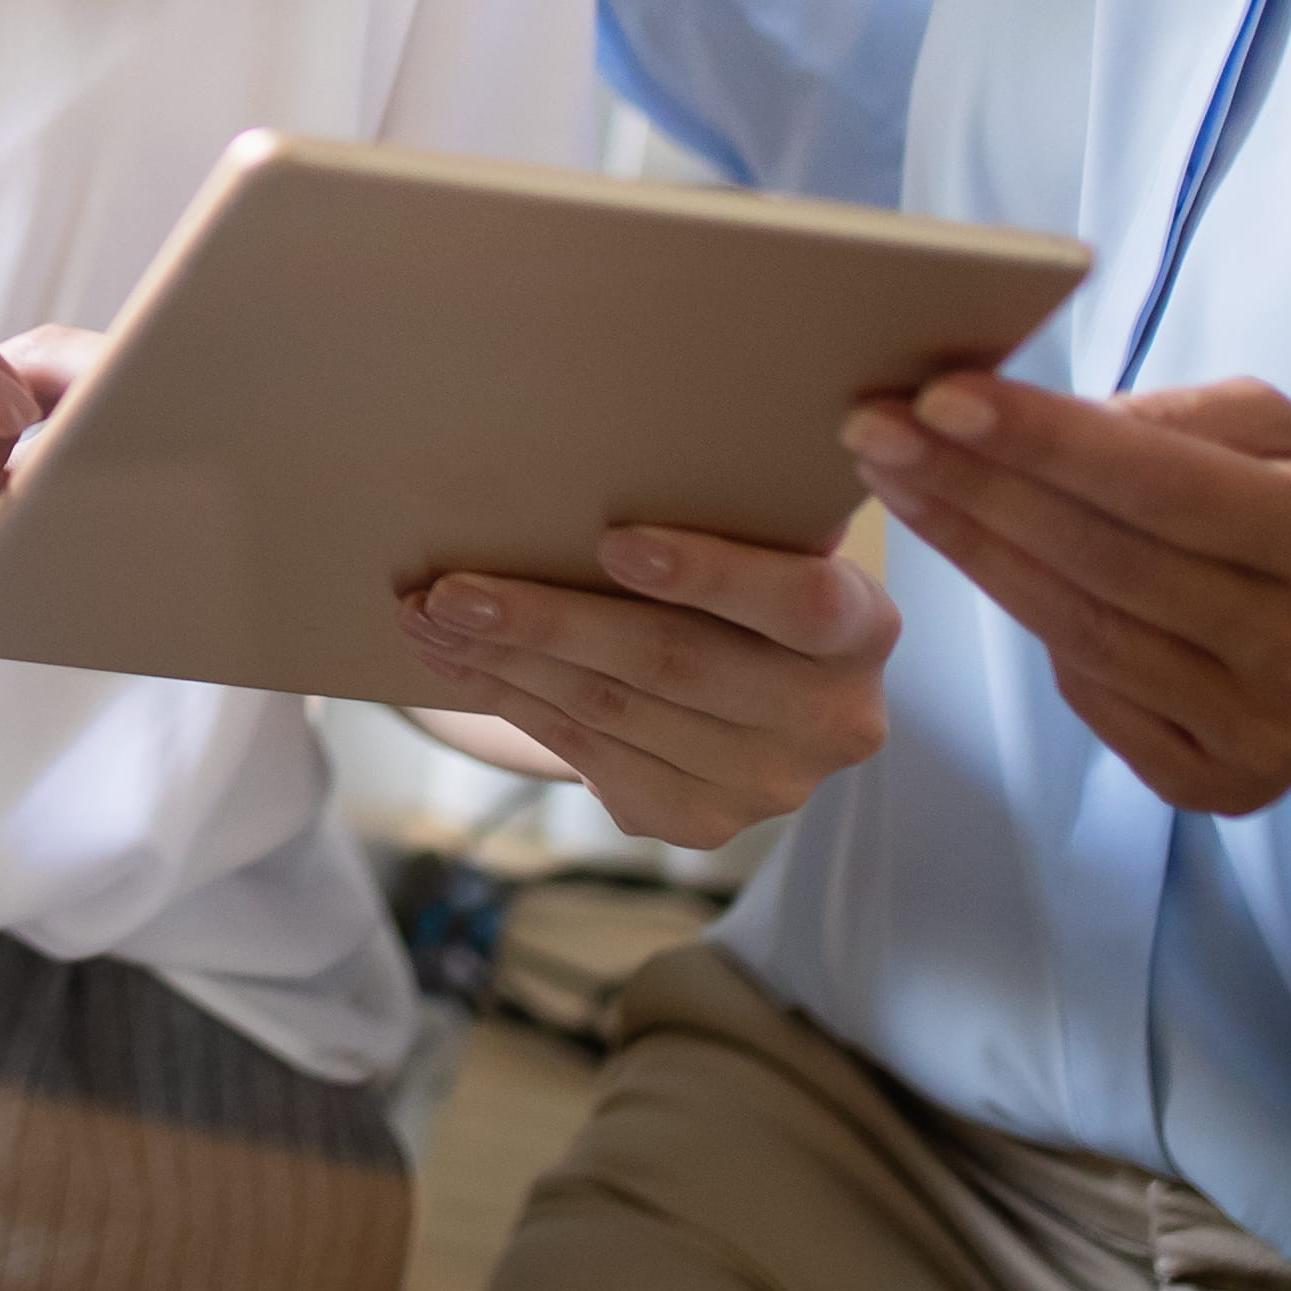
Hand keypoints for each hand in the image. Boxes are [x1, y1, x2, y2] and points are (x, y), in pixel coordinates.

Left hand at [397, 527, 897, 848]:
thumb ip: (730, 518)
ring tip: (428, 617)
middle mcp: (830, 721)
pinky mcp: (698, 821)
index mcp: (862, 630)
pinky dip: (512, 703)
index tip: (615, 542)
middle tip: (452, 587)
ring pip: (611, 712)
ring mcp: (765, 786)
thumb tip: (582, 469)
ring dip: (504, 663)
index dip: (711, 574)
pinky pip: (586, 753)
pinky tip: (457, 664)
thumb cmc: (744, 582)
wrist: (759, 690)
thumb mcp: (767, 544)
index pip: (801, 602)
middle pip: (673, 663)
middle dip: (549, 621)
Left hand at [845, 370, 1290, 872]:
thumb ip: (1175, 419)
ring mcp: (1262, 734)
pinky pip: (1089, 694)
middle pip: (1104, 567)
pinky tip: (976, 558)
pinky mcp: (1217, 788)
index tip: (936, 395)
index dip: (1045, 444)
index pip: (1165, 489)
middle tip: (873, 428)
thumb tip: (1043, 424)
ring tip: (895, 478)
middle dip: (975, 491)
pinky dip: (1029, 621)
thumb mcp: (1285, 436)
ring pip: (1080, 636)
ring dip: (972, 552)